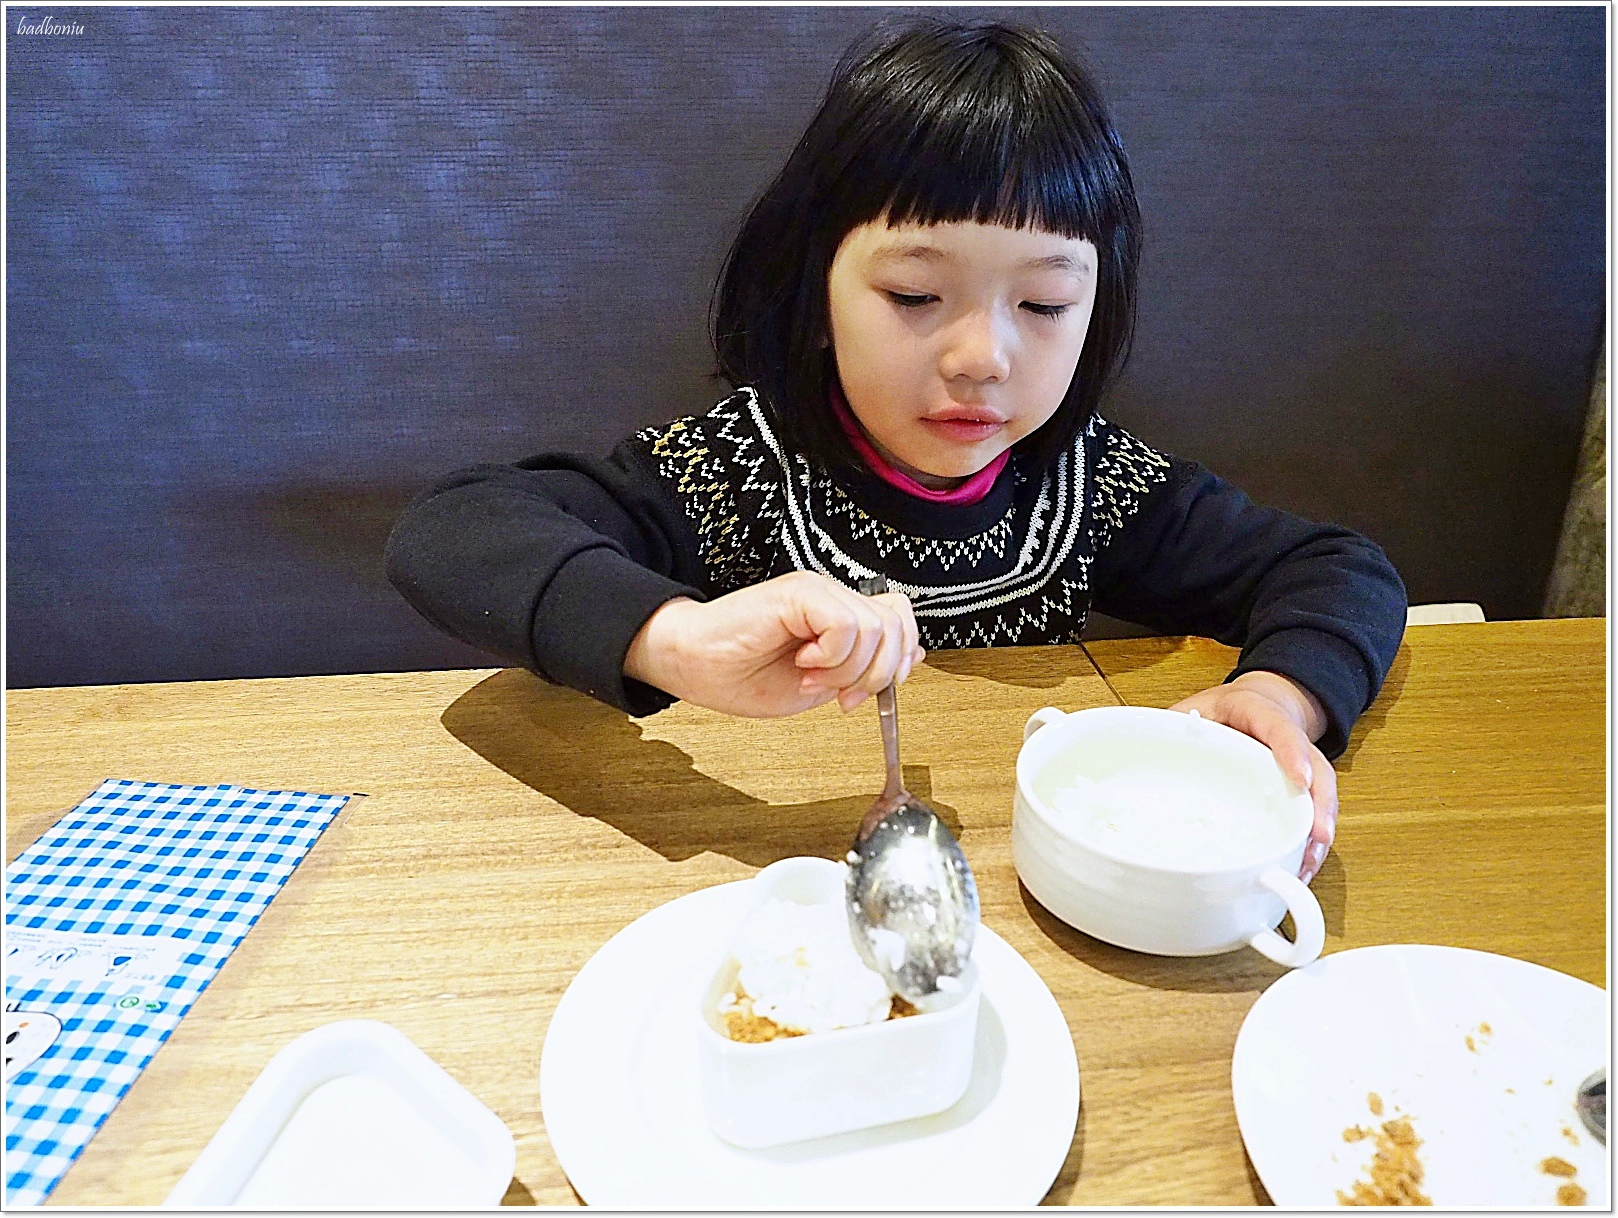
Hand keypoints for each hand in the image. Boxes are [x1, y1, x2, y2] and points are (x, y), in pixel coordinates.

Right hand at [623, 570, 922, 717]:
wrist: (692, 666)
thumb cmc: (742, 675)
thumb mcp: (822, 684)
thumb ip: (864, 669)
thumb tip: (914, 657)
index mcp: (839, 615)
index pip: (899, 620)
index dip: (896, 661)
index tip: (862, 694)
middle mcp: (832, 596)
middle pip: (896, 626)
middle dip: (875, 675)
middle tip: (839, 695)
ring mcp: (816, 591)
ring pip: (874, 629)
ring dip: (847, 670)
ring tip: (810, 678)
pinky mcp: (798, 593)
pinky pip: (845, 624)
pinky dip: (832, 656)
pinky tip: (804, 663)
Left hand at [1169, 671, 1337, 882]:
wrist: (1261, 703)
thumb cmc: (1227, 710)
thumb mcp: (1197, 707)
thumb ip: (1174, 726)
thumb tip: (1137, 750)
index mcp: (1260, 712)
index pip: (1280, 729)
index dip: (1292, 752)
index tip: (1299, 777)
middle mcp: (1291, 739)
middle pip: (1317, 771)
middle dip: (1319, 807)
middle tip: (1315, 838)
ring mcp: (1303, 765)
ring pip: (1322, 796)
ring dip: (1318, 834)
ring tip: (1307, 866)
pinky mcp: (1305, 790)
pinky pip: (1314, 813)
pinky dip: (1312, 842)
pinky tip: (1302, 867)